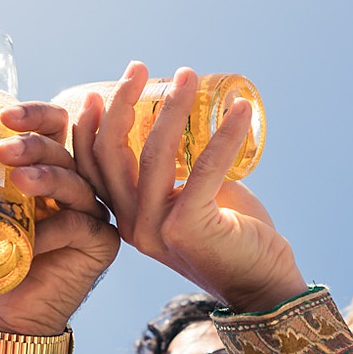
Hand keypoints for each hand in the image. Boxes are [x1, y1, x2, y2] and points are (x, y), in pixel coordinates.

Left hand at [0, 104, 120, 335]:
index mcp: (44, 168)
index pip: (50, 126)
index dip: (34, 113)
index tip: (5, 116)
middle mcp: (71, 184)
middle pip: (65, 148)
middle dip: (35, 143)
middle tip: (3, 151)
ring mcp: (90, 212)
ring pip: (76, 182)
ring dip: (49, 176)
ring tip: (20, 180)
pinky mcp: (101, 243)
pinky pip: (82, 224)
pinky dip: (57, 228)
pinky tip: (34, 240)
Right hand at [73, 62, 305, 312]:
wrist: (262, 286)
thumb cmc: (232, 236)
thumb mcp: (191, 198)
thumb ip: (177, 170)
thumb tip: (179, 118)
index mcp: (125, 218)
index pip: (92, 167)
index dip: (90, 126)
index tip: (102, 90)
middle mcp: (132, 225)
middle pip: (111, 153)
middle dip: (122, 102)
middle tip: (140, 67)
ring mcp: (156, 228)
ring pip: (154, 154)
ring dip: (173, 107)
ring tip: (189, 75)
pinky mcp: (188, 228)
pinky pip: (204, 168)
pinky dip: (225, 133)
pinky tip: (242, 109)